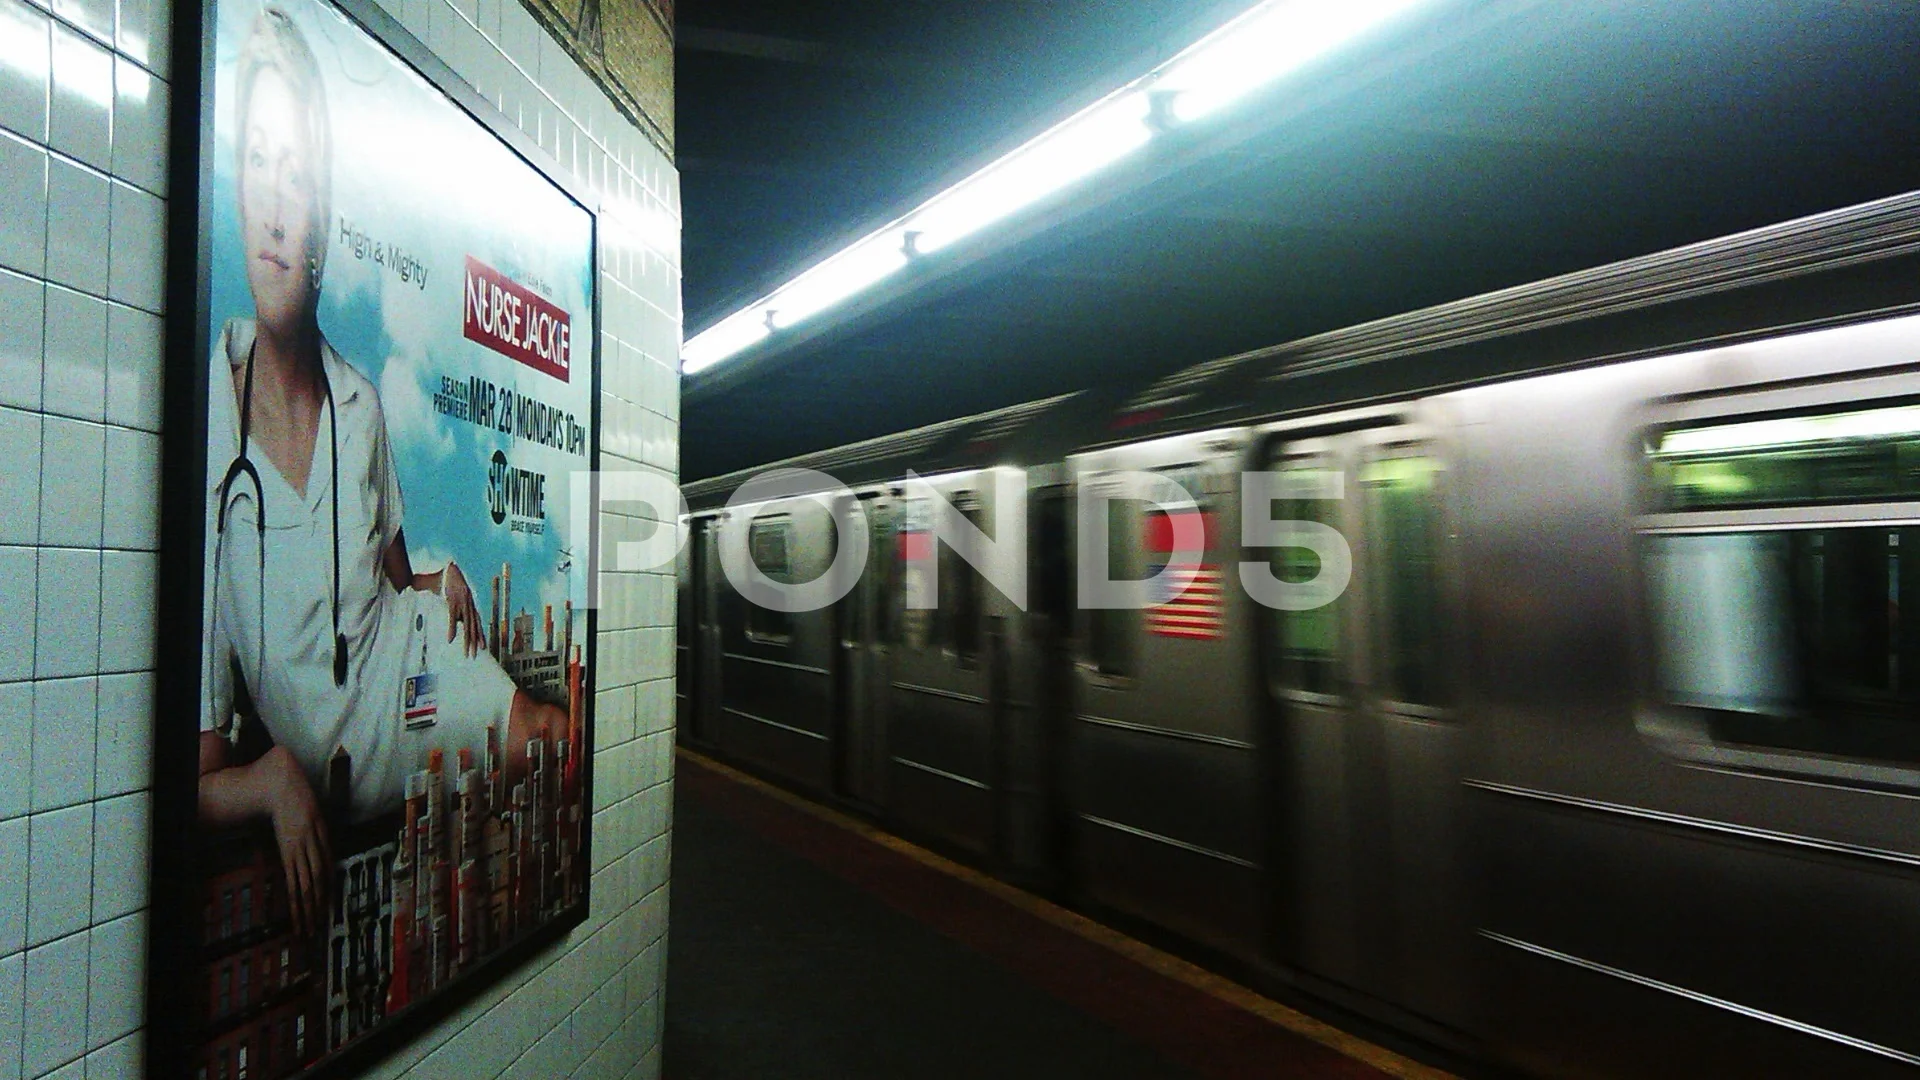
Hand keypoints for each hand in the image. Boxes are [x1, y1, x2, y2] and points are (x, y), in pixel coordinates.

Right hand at [260, 746, 331, 936]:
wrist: (283, 784)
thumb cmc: (297, 794)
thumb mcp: (312, 810)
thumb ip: (314, 828)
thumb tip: (315, 843)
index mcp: (322, 835)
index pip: (327, 869)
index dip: (328, 890)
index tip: (328, 907)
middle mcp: (317, 845)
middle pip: (320, 882)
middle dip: (319, 907)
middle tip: (319, 927)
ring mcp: (302, 849)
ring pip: (308, 885)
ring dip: (309, 908)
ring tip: (309, 927)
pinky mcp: (288, 849)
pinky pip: (294, 877)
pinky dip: (298, 895)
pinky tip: (300, 908)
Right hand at [442, 560, 482, 655]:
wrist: (449, 567)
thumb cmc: (449, 583)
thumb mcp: (452, 597)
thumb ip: (453, 607)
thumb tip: (451, 617)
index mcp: (470, 604)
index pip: (477, 623)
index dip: (480, 634)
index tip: (482, 646)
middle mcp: (469, 605)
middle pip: (473, 627)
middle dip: (474, 642)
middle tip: (474, 655)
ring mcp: (462, 603)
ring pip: (466, 625)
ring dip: (467, 640)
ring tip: (467, 652)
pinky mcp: (453, 600)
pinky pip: (453, 617)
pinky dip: (453, 629)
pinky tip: (451, 639)